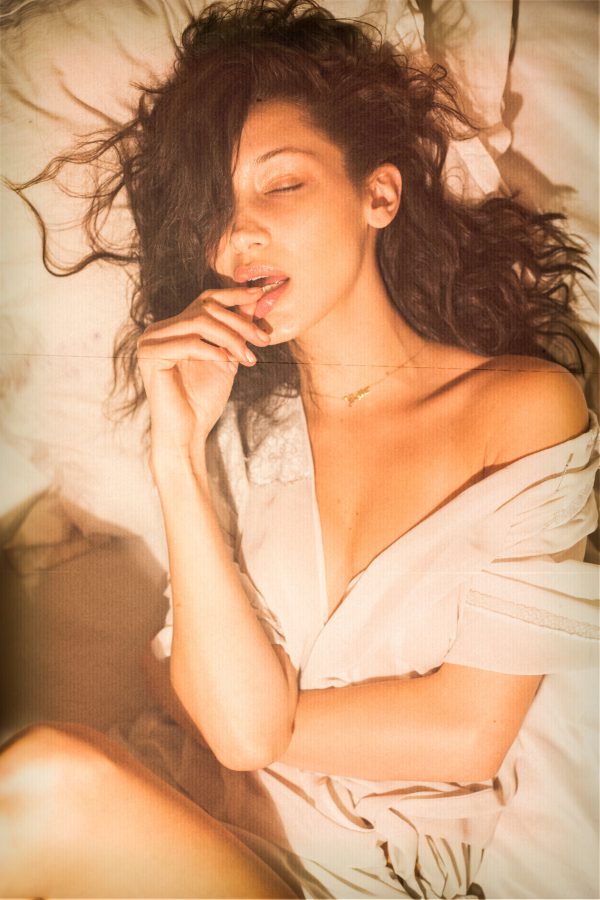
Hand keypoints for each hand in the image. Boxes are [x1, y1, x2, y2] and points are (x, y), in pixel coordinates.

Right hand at [137, 285, 268, 468]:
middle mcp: (158, 331)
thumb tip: (254, 301)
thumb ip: (235, 332)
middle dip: (239, 323)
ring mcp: (150, 341)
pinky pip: (189, 343)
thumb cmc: (203, 401)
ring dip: (231, 338)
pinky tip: (229, 363)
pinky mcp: (151, 356)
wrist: (186, 434)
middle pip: (205, 309)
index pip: (204, 300)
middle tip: (263, 339)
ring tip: (249, 357)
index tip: (260, 296)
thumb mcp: (226, 359)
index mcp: (173, 329)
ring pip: (199, 323)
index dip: (233, 295)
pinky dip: (213, 351)